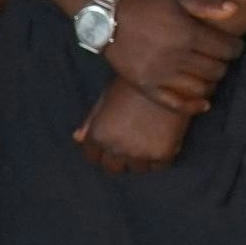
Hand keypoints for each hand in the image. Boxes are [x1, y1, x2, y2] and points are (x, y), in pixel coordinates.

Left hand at [74, 79, 194, 173]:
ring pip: (136, 168)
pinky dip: (161, 156)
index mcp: (99, 134)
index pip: (92, 156)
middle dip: (119, 157)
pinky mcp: (162, 154)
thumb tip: (77, 138)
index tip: (113, 140)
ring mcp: (139, 153)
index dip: (101, 148)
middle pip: (113, 168)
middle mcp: (116, 147)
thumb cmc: (135, 83)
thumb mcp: (106, 97)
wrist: (168, 76)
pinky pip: (159, 166)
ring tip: (149, 137)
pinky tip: (163, 138)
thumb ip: (91, 120)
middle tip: (132, 141)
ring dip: (141, 158)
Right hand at [98, 0, 245, 116]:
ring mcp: (161, 75)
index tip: (235, 46)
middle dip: (225, 64)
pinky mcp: (147, 87)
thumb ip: (207, 3)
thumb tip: (236, 10)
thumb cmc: (146, 4)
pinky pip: (175, 104)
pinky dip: (193, 107)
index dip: (236, 48)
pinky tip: (204, 104)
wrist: (107, 18)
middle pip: (216, 70)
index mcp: (187, 33)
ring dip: (212, 84)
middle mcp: (177, 57)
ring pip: (201, 88)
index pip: (226, 49)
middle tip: (221, 59)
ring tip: (211, 76)